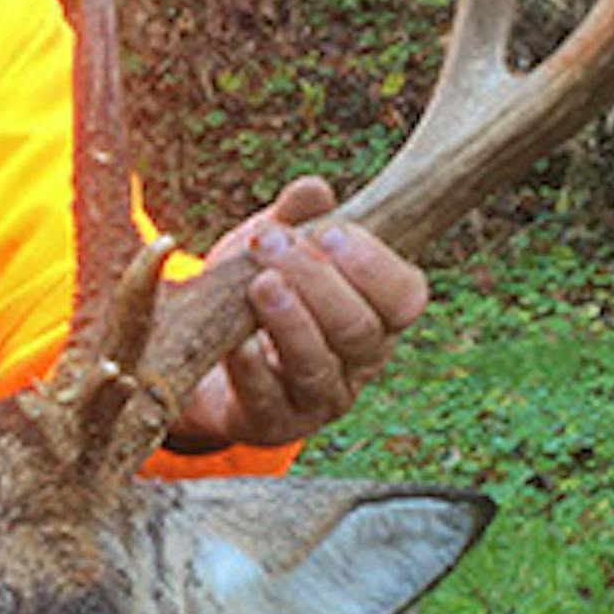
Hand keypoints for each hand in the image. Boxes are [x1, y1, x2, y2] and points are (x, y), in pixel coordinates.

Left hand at [172, 177, 429, 450]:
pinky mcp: (273, 423)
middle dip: (317, 281)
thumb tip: (314, 190)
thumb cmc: (262, 292)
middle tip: (271, 243)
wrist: (209, 354)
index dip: (372, 265)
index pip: (404, 297)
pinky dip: (251, 369)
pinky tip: (237, 341)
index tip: (329, 231)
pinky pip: (268, 400)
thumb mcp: (278, 248)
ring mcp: (318, 399)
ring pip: (318, 366)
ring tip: (259, 283)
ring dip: (290, 320)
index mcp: (377, 314)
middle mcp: (359, 362)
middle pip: (358, 329)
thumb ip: (297, 217)